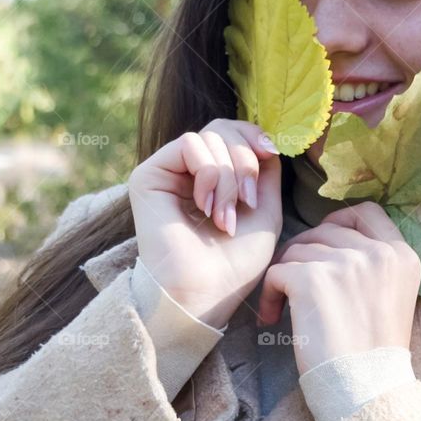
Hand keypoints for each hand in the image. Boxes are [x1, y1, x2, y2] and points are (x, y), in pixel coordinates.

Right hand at [128, 119, 282, 328]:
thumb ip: (265, 171)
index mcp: (214, 178)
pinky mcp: (149, 175)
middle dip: (245, 160)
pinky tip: (205, 206)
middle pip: (224, 128)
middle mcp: (188, 171)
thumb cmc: (236, 262)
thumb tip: (265, 139)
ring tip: (224, 218)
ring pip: (210, 136)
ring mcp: (168, 172)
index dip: (255, 136)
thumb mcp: (265, 210)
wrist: (205, 291)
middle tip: (247, 202)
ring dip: (228, 177)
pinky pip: (189, 144)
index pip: (234, 133)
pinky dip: (208, 173)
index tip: (270, 153)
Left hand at [256, 202, 420, 375]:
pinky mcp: (312, 279)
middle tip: (297, 282)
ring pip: (298, 250)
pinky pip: (277, 272)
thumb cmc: (375, 354)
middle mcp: (377, 253)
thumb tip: (335, 241)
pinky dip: (270, 294)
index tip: (326, 244)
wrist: (367, 387)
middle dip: (305, 252)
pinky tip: (274, 317)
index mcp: (401, 256)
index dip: (340, 221)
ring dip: (287, 276)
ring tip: (286, 308)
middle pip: (325, 230)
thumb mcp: (396, 297)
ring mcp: (345, 263)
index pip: (367, 212)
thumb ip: (376, 266)